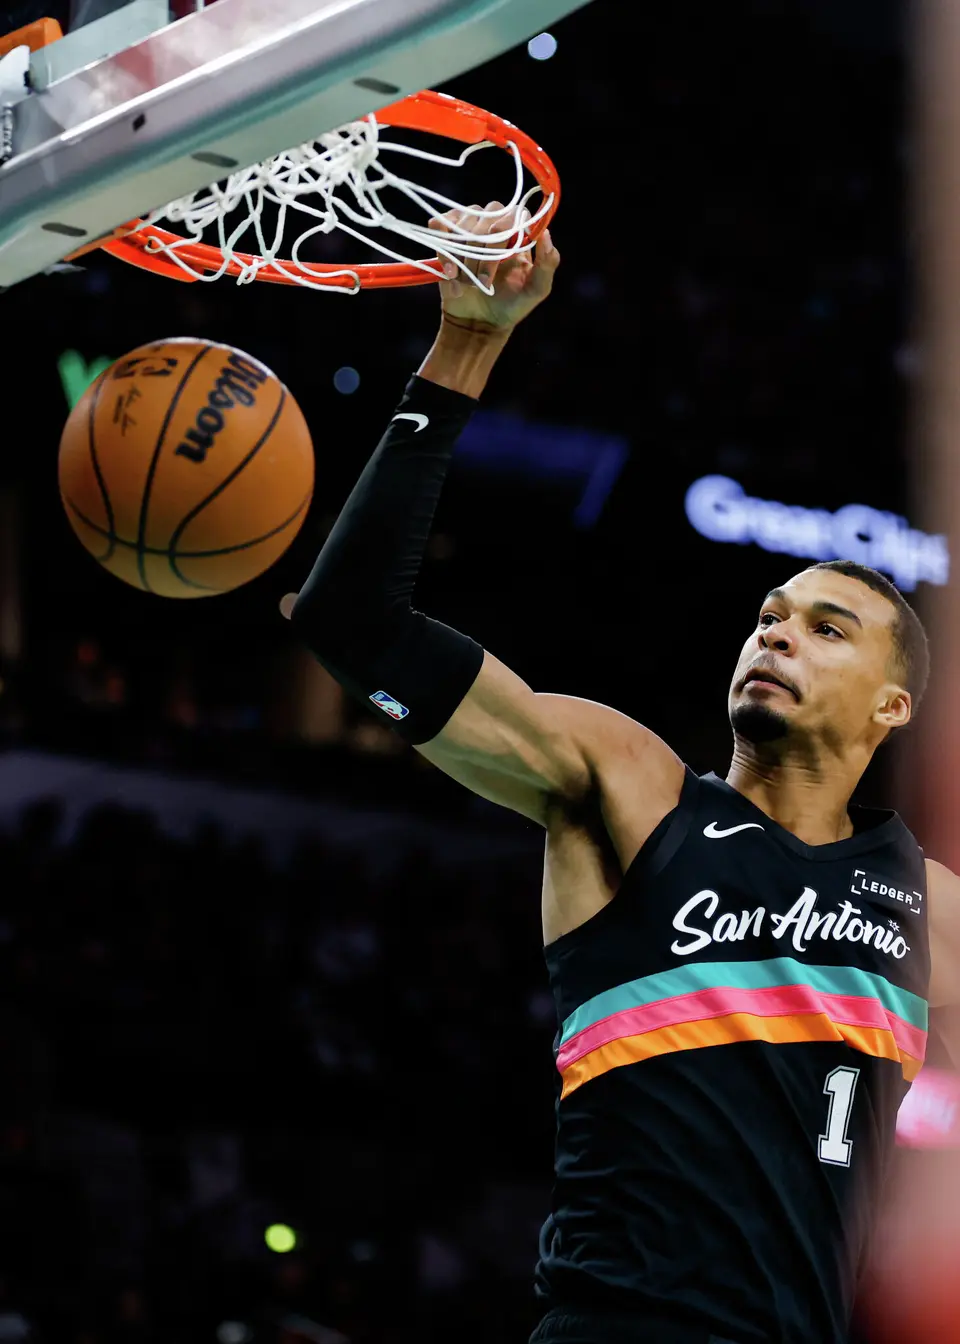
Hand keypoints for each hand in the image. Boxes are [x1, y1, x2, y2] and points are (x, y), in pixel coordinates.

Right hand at [429, 201, 559, 334]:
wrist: (478, 322)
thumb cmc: (511, 304)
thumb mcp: (537, 289)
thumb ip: (548, 263)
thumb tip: (546, 233)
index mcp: (519, 231)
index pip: (517, 213)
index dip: (508, 233)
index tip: (505, 260)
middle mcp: (494, 223)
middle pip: (489, 216)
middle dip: (485, 252)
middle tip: (483, 281)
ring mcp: (468, 228)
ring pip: (465, 223)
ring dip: (464, 256)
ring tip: (467, 282)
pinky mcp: (445, 237)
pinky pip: (439, 226)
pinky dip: (443, 250)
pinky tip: (450, 273)